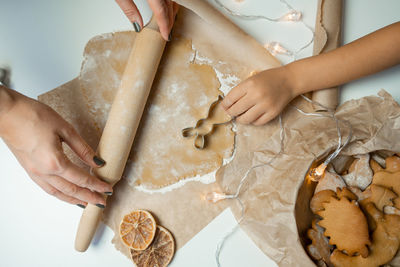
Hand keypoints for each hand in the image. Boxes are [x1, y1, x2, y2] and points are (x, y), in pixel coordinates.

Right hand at [0, 88, 112, 207]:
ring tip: (86, 203)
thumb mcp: (65, 129)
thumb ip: (82, 148)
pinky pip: (47, 188)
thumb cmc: (33, 116)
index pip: (82, 179)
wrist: (6, 113)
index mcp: (55, 162)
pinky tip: (65, 194)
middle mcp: (44, 171)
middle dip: (89, 197)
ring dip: (74, 199)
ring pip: (58, 193)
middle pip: (71, 190)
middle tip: (102, 202)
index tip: (107, 189)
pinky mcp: (29, 169)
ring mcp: (35, 172)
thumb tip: (97, 162)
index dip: (96, 186)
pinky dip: (59, 194)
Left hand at [116, 0, 178, 40]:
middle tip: (167, 33)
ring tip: (169, 23)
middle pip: (169, 5)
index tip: (166, 35)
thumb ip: (129, 9)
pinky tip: (168, 8)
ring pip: (172, 0)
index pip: (161, 11)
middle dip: (169, 20)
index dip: (165, 25)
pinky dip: (170, 3)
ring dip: (171, 11)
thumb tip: (138, 25)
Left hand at [221, 66, 295, 125]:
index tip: (223, 107)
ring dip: (240, 119)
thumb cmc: (269, 78)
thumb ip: (240, 90)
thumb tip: (227, 105)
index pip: (230, 98)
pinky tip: (252, 116)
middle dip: (230, 113)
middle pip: (236, 110)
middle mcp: (257, 95)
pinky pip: (257, 122)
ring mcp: (265, 105)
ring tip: (240, 116)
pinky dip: (252, 121)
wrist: (289, 80)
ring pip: (245, 119)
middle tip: (230, 112)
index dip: (225, 105)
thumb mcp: (252, 79)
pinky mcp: (273, 113)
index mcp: (250, 84)